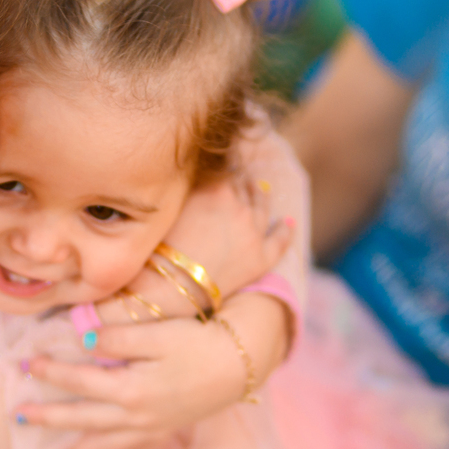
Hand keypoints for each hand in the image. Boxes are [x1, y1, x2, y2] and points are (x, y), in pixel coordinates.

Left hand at [18, 292, 289, 448]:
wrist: (241, 365)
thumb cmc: (198, 342)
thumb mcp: (158, 332)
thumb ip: (117, 336)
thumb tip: (81, 339)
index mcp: (130, 390)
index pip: (79, 381)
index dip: (50, 372)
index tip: (26, 363)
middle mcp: (136, 416)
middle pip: (82, 419)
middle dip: (49, 417)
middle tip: (18, 415)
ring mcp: (149, 427)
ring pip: (102, 441)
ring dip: (71, 442)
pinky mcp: (162, 428)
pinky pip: (123, 446)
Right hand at [159, 173, 291, 298]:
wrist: (170, 283)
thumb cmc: (160, 244)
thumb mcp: (172, 204)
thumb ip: (191, 186)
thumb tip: (202, 173)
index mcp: (216, 189)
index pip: (224, 169)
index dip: (222, 167)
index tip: (221, 165)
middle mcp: (239, 206)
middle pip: (243, 186)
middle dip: (240, 182)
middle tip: (237, 178)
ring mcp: (253, 232)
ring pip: (262, 206)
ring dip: (261, 195)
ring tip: (260, 189)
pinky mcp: (261, 258)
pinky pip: (279, 240)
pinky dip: (285, 230)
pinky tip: (287, 222)